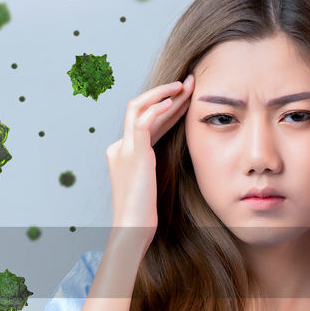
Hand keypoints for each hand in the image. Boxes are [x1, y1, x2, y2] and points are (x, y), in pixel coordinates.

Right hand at [105, 73, 194, 250]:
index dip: (167, 107)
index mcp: (123, 153)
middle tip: (190, 82)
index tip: (187, 97)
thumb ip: (156, 164)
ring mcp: (123, 148)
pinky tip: (174, 102)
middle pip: (141, 109)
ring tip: (185, 86)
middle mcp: (119, 147)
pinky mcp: (132, 153)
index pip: (146, 121)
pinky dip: (157, 109)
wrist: (132, 228)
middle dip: (166, 93)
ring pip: (138, 107)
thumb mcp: (151, 182)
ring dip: (163, 94)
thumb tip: (173, 154)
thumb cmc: (144, 212)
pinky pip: (142, 121)